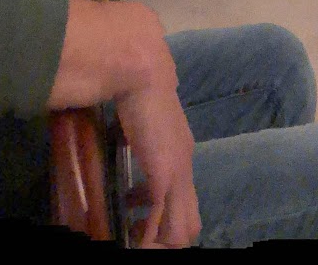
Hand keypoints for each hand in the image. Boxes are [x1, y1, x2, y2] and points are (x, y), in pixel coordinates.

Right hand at [118, 79, 202, 247]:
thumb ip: (143, 142)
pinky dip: (148, 233)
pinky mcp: (164, 173)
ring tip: (133, 238)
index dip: (167, 224)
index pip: (186, 207)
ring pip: (181, 227)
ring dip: (157, 241)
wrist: (144, 76)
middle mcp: (185, 171)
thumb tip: (127, 144)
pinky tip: (132, 236)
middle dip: (166, 241)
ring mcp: (178, 173)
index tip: (138, 224)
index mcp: (181, 161)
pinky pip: (160, 215)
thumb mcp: (144, 128)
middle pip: (190, 224)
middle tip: (137, 238)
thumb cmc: (139, 96)